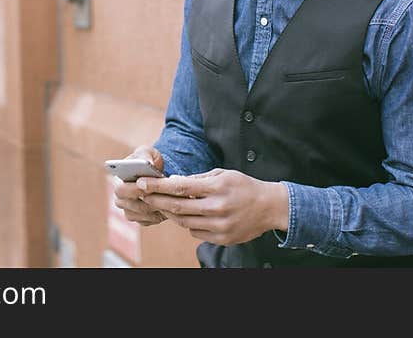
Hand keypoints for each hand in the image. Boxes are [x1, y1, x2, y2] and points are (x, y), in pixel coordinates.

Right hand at [111, 146, 165, 225]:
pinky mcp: (141, 219)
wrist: (159, 173)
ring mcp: (130, 211)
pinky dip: (159, 214)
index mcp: (118, 182)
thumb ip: (145, 155)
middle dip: (147, 199)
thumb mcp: (148, 153)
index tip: (146, 185)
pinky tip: (169, 206)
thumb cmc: (150, 160)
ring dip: (155, 206)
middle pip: (130, 205)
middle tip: (161, 194)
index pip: (120, 189)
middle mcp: (121, 199)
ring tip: (169, 199)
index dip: (133, 189)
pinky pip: (149, 220)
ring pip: (141, 213)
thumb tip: (147, 163)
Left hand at [136, 169, 288, 244]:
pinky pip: (195, 233)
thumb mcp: (223, 174)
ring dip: (170, 213)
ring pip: (184, 222)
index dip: (158, 186)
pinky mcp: (222, 239)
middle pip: (178, 207)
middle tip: (143, 195)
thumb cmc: (243, 186)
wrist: (269, 207)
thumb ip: (199, 179)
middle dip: (157, 200)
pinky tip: (186, 216)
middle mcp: (217, 208)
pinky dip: (187, 224)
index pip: (180, 187)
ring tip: (161, 205)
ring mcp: (220, 226)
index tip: (143, 183)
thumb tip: (173, 182)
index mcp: (217, 187)